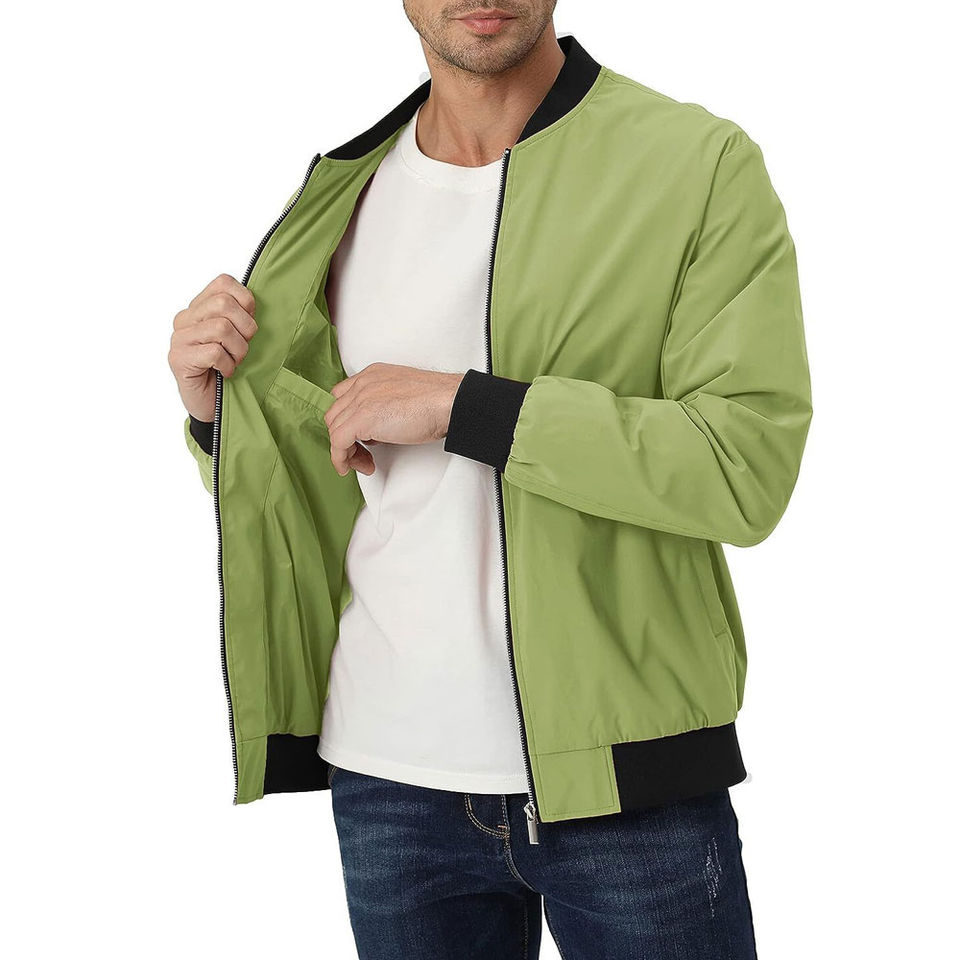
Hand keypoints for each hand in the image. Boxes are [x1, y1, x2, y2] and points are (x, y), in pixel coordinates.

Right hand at [168, 274, 257, 421]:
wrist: (213, 406)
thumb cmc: (227, 369)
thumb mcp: (239, 338)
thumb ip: (241, 316)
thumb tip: (256, 301)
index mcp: (199, 308)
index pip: (224, 283)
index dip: (246, 302)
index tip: (247, 325)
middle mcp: (185, 319)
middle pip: (224, 304)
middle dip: (245, 328)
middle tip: (242, 348)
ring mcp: (179, 339)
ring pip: (221, 328)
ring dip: (238, 350)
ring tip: (234, 362)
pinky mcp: (179, 359)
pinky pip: (214, 352)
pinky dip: (227, 365)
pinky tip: (224, 373)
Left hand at [324, 363, 463, 475]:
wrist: (449, 402)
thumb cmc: (437, 401)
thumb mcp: (404, 396)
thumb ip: (385, 405)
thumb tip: (377, 431)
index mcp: (372, 375)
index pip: (342, 397)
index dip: (347, 419)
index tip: (359, 436)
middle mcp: (362, 384)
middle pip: (335, 414)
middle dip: (345, 438)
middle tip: (363, 453)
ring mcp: (360, 399)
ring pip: (334, 429)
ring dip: (345, 451)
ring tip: (365, 463)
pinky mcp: (362, 418)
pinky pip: (338, 442)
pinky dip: (341, 459)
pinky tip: (353, 467)